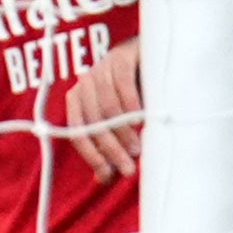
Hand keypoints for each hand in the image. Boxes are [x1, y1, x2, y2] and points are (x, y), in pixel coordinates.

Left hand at [53, 34, 145, 181]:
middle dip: (109, 149)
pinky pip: (120, 83)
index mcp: (79, 99)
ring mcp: (101, 68)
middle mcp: (85, 83)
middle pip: (92, 122)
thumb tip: (102, 179)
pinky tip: (140, 119)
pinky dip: (129, 103)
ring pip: (105, 105)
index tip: (108, 174)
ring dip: (120, 131)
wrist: (155, 53)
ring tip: (136, 149)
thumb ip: (113, 145)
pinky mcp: (120, 56)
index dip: (91, 155)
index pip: (77, 132)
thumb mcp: (124, 121)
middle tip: (128, 168)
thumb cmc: (140, 92)